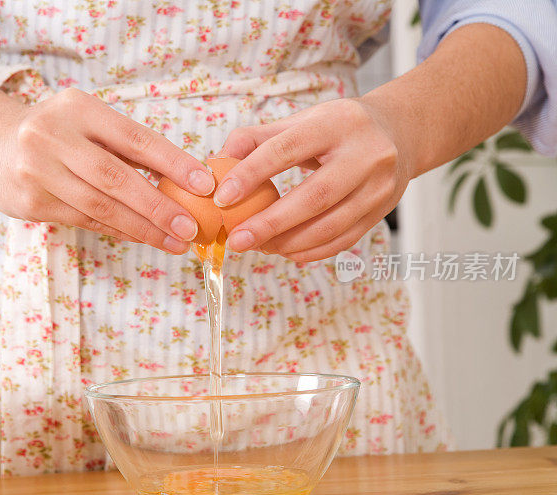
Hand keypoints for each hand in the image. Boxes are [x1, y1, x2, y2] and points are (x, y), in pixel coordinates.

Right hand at [0, 88, 215, 253]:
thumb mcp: (85, 122)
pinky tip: (142, 237)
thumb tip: (184, 180)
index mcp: (78, 108)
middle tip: (191, 227)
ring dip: (142, 228)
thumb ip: (125, 147)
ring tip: (174, 241)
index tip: (204, 184)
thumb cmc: (55, 133)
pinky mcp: (29, 202)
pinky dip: (118, 230)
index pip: (134, 138)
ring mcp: (37, 170)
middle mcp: (53, 136)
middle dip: (159, 206)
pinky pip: (84, 219)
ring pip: (100, 205)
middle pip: (116, 177)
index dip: (173, 162)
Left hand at [213, 98, 410, 261]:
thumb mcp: (301, 121)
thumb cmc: (337, 128)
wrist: (399, 133)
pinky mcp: (383, 211)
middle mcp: (365, 154)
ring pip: (331, 225)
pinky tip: (285, 251)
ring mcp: (379, 186)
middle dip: (270, 223)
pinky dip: (311, 251)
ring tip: (258, 247)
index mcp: (337, 124)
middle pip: (314, 197)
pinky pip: (343, 240)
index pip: (287, 149)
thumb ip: (257, 138)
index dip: (251, 174)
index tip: (222, 197)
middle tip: (237, 239)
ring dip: (288, 243)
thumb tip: (217, 162)